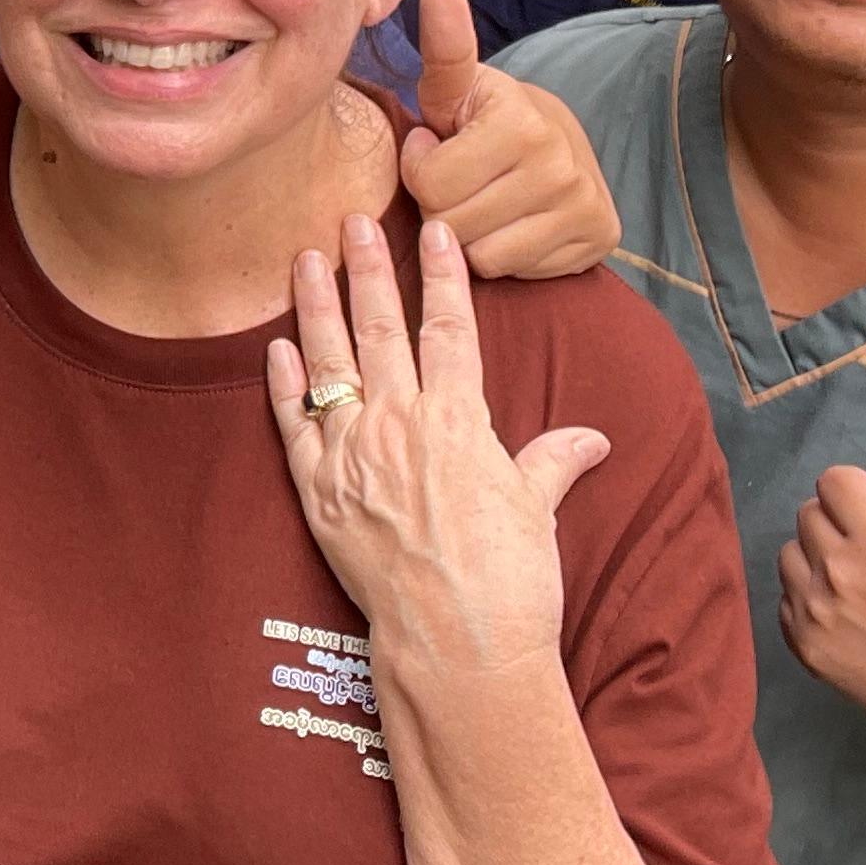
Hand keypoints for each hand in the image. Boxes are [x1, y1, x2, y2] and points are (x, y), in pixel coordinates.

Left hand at [269, 214, 603, 673]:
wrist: (457, 645)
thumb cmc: (509, 581)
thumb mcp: (538, 511)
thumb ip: (551, 462)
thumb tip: (589, 439)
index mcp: (459, 421)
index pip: (449, 328)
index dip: (442, 276)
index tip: (434, 230)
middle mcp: (400, 426)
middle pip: (378, 329)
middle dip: (366, 269)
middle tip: (352, 219)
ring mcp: (352, 457)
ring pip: (327, 364)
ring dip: (315, 307)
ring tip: (305, 259)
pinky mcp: (317, 494)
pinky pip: (293, 426)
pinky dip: (282, 385)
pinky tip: (276, 349)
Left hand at [397, 0, 623, 279]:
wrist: (556, 141)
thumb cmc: (484, 118)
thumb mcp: (454, 86)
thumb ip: (443, 46)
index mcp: (521, 121)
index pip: (428, 184)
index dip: (420, 168)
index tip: (439, 144)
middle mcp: (562, 164)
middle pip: (449, 225)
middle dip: (441, 206)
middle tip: (463, 178)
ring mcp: (584, 205)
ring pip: (479, 255)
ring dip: (469, 234)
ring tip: (485, 199)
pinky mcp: (598, 240)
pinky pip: (513, 270)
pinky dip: (504, 254)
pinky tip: (513, 222)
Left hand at [779, 443, 865, 740]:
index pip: (835, 481)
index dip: (865, 494)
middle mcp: (842, 575)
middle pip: (810, 515)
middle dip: (844, 523)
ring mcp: (820, 616)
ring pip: (790, 556)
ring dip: (819, 560)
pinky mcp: (809, 651)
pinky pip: (784, 603)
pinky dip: (809, 602)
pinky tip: (855, 615)